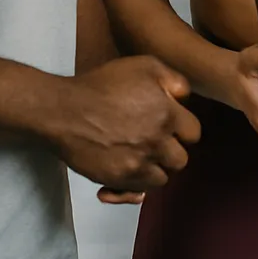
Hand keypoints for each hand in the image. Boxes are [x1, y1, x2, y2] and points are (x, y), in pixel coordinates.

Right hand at [51, 55, 200, 198]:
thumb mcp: (145, 66)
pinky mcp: (118, 179)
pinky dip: (133, 187)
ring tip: (139, 159)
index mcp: (168, 115)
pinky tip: (124, 175)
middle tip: (153, 144)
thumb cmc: (103, 84)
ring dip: (153, 170)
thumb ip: (174, 81)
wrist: (64, 111)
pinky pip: (137, 193)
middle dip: (170, 152)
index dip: (182, 129)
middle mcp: (157, 143)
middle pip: (180, 160)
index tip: (169, 126)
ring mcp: (138, 164)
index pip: (193, 133)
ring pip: (161, 179)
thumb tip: (185, 100)